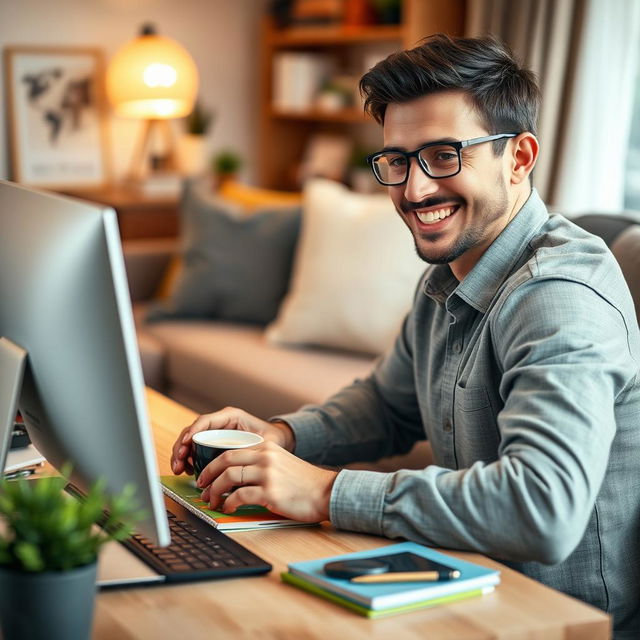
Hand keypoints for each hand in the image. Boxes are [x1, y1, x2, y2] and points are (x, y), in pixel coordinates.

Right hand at [170, 406, 294, 474]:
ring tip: (179, 470)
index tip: (186, 443)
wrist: (277, 441)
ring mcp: (214, 432)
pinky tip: (187, 471)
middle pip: (193, 431)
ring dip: (181, 455)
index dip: (193, 432)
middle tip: (178, 463)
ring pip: (190, 441)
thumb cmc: (271, 438)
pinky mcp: (212, 443)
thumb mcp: (263, 442)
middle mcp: (220, 422)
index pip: (205, 421)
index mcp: (231, 416)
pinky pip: (195, 449)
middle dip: (182, 447)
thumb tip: (236, 465)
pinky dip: (189, 460)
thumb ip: (250, 450)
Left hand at [197, 441, 336, 522]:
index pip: (231, 449)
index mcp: (266, 447)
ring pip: (229, 477)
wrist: (326, 492)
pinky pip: (239, 496)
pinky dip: (229, 503)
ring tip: (212, 500)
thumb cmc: (304, 482)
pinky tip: (229, 508)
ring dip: (215, 491)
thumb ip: (260, 462)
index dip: (213, 463)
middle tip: (202, 487)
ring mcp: (267, 474)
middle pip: (225, 460)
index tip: (206, 475)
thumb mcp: (281, 462)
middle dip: (208, 475)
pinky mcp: (270, 493)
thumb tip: (233, 475)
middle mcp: (265, 457)